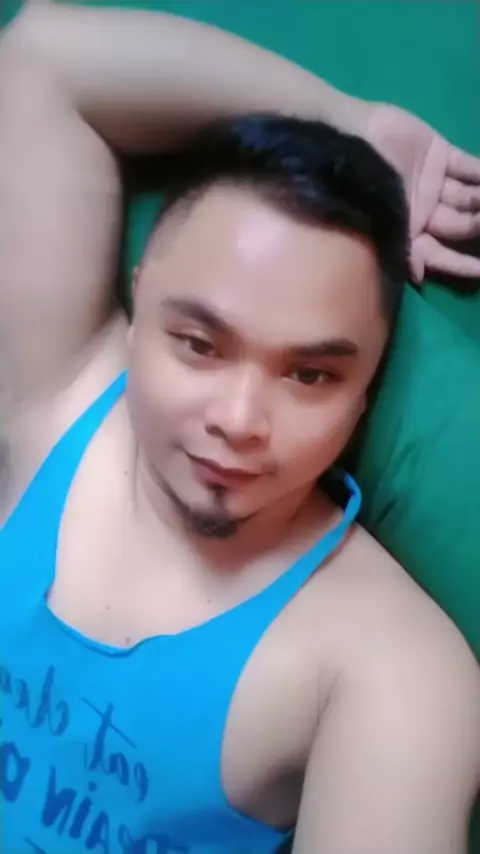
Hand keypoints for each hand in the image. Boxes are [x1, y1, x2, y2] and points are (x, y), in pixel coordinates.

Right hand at [366, 103, 479, 283]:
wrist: (353, 148)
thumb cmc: (366, 195)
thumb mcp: (385, 229)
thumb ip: (407, 252)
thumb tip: (421, 278)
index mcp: (411, 233)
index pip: (440, 254)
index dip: (461, 264)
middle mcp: (425, 211)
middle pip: (461, 225)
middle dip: (478, 227)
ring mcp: (434, 182)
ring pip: (468, 196)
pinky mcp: (440, 154)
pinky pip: (468, 167)